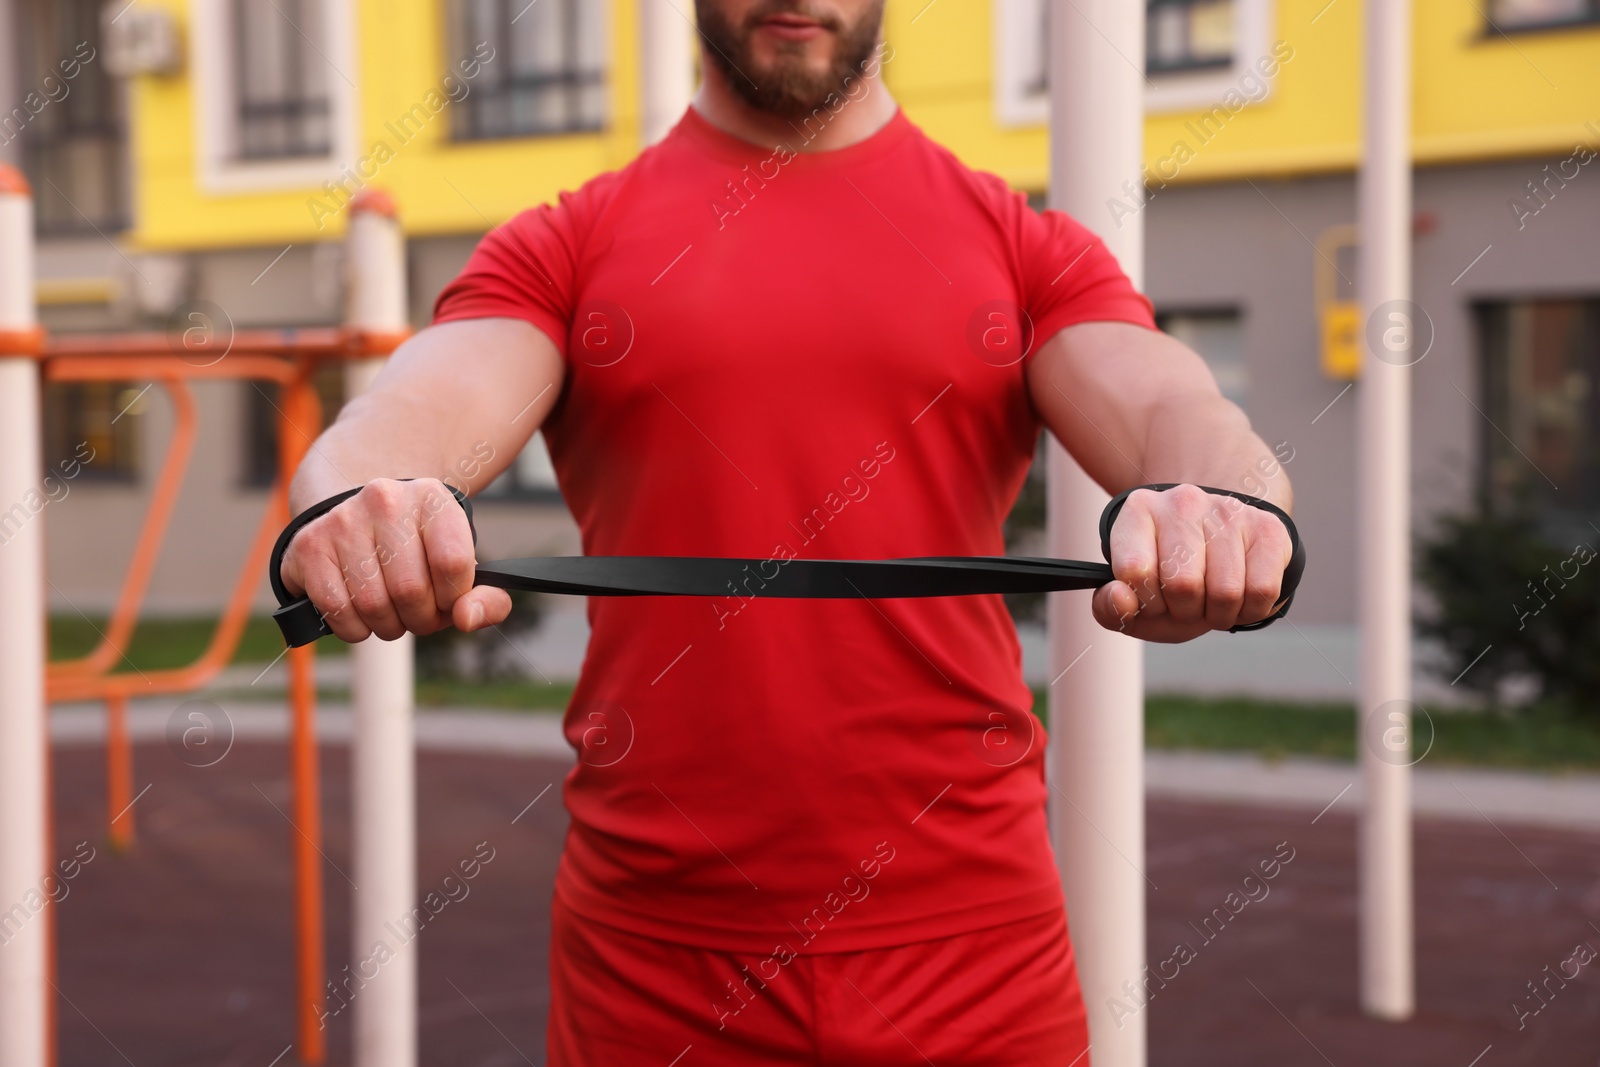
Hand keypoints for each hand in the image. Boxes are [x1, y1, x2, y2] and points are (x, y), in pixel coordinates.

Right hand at [278, 477, 511, 641]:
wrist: (356, 517)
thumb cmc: (416, 551)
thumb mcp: (459, 563)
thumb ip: (486, 598)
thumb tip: (466, 619)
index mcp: (432, 498)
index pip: (453, 563)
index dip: (454, 597)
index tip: (447, 598)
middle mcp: (386, 500)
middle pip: (411, 590)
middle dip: (420, 619)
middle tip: (417, 613)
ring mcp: (343, 520)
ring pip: (373, 605)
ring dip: (387, 626)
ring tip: (391, 612)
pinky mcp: (309, 546)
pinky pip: (337, 611)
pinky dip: (354, 628)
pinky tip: (361, 612)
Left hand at [1092, 484, 1292, 641]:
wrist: (1219, 542)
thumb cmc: (1169, 578)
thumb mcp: (1132, 597)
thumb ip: (1110, 608)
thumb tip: (1121, 598)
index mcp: (1138, 513)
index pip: (1134, 571)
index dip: (1146, 601)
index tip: (1152, 598)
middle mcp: (1182, 502)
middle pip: (1184, 585)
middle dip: (1185, 611)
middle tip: (1186, 602)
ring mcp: (1228, 510)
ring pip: (1226, 592)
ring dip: (1219, 614)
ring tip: (1212, 600)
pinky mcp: (1268, 527)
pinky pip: (1262, 591)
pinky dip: (1250, 611)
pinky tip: (1240, 596)